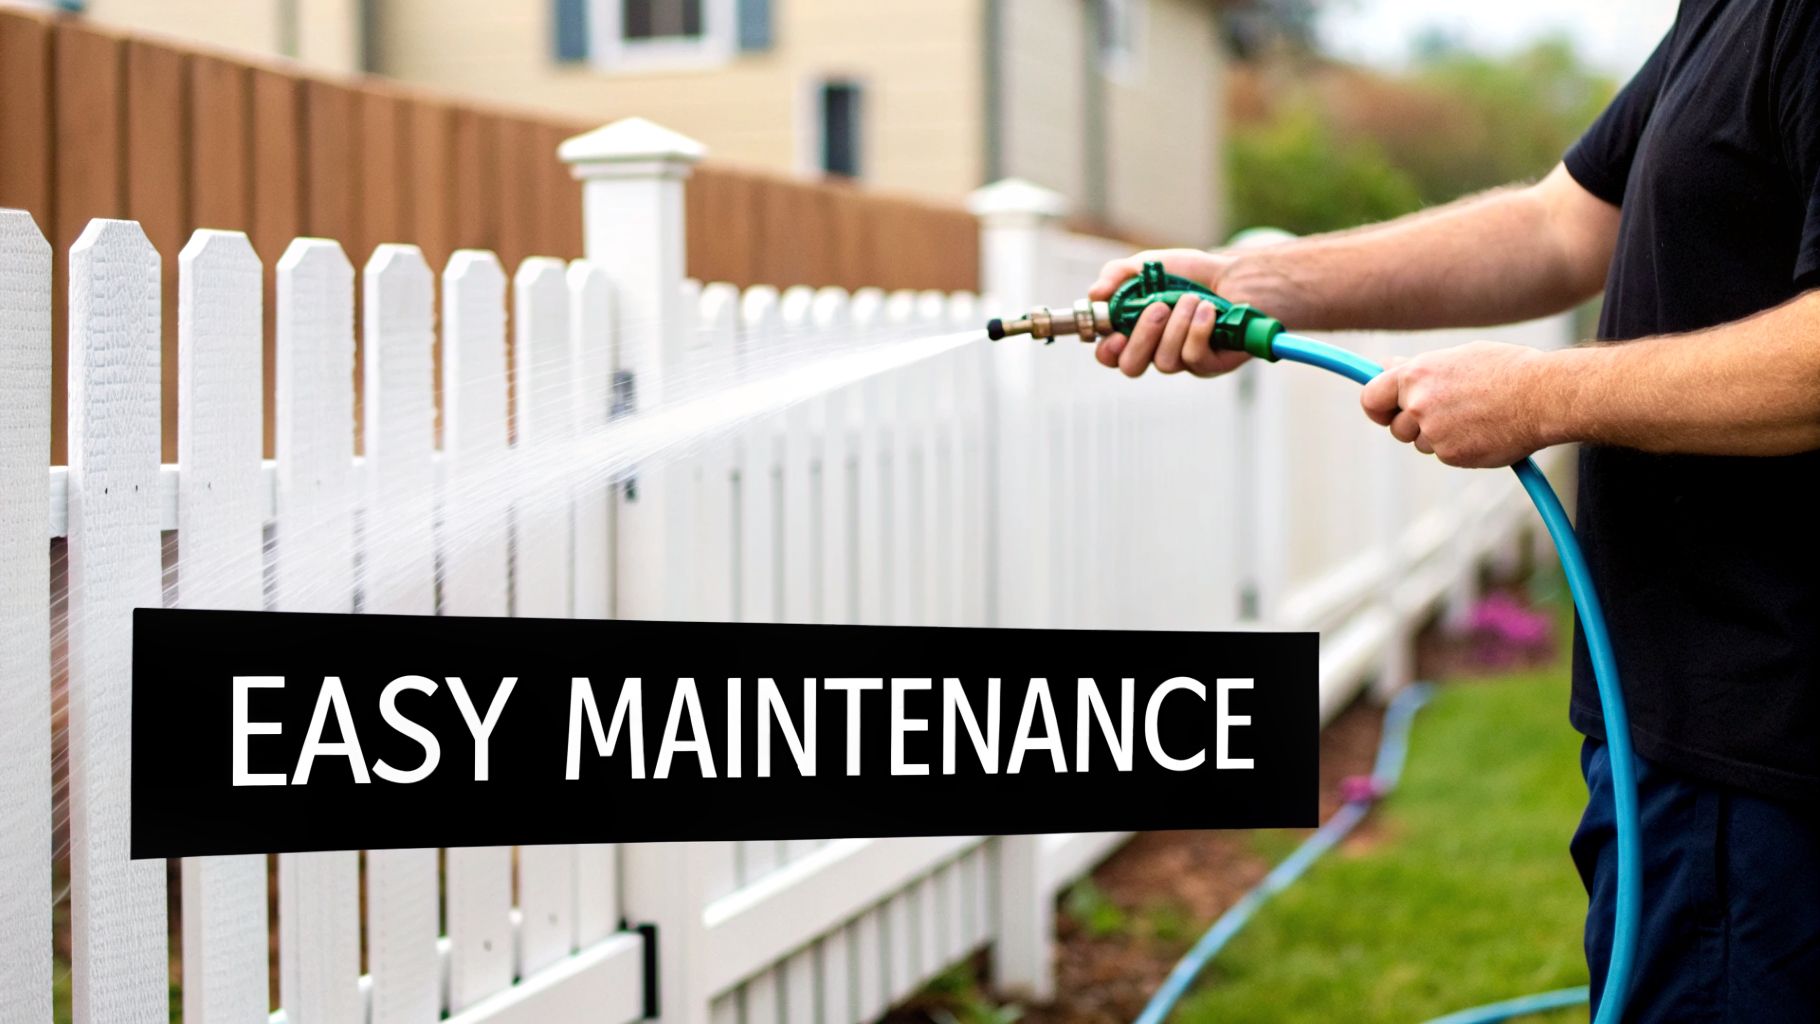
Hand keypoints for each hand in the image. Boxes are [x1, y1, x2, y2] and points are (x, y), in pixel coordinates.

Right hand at [1088, 248, 1248, 377]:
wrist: (1240, 275)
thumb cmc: (1193, 274)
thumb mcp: (1149, 265)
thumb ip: (1117, 274)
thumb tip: (1094, 294)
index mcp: (1136, 331)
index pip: (1111, 355)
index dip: (1107, 351)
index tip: (1115, 333)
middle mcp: (1156, 350)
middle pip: (1131, 367)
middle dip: (1142, 336)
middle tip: (1158, 308)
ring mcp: (1183, 360)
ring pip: (1164, 362)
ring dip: (1177, 325)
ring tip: (1192, 299)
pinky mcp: (1210, 364)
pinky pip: (1193, 358)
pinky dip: (1198, 330)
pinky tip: (1208, 310)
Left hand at [1359, 341, 1557, 467]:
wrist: (1545, 395)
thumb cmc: (1508, 370)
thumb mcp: (1459, 357)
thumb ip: (1419, 368)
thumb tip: (1384, 365)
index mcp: (1416, 375)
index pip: (1371, 398)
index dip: (1378, 408)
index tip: (1387, 412)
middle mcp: (1418, 404)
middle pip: (1397, 427)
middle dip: (1415, 425)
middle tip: (1449, 413)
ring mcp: (1434, 432)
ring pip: (1422, 443)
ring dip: (1440, 436)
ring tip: (1476, 417)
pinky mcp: (1452, 455)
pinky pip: (1445, 456)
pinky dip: (1461, 448)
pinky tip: (1486, 430)